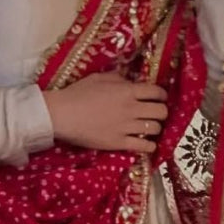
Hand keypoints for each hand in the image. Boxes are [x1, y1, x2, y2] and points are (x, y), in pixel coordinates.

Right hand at [43, 72, 167, 154]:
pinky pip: (144, 146)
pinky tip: (148, 143)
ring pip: (155, 128)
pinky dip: (150, 145)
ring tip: (149, 127)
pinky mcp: (119, 143)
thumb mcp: (98, 78)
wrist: (61, 115)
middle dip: (161, 111)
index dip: (162, 94)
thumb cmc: (77, 93)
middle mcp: (131, 108)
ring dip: (155, 127)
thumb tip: (130, 80)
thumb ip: (118, 78)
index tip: (159, 97)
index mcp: (127, 91)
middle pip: (161, 111)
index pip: (156, 92)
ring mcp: (126, 127)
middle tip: (156, 113)